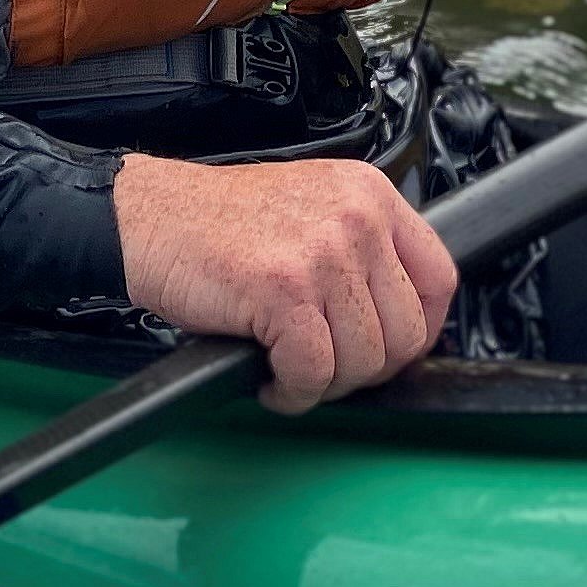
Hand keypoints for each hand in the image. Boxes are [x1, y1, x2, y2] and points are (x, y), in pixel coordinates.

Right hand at [114, 153, 457, 411]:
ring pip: (363, 360)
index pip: (440, 278)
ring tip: (289, 369)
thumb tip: (400, 323)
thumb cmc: (219, 224)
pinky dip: (292, 392)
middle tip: (323, 367)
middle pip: (407, 332)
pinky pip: (314, 372)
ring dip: (324, 384)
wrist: (147, 218)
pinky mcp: (283, 289)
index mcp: (369, 194)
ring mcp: (322, 253)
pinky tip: (269, 378)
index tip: (388, 351)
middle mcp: (355, 218)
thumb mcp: (311, 210)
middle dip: (365, 369)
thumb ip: (361, 250)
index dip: (421, 331)